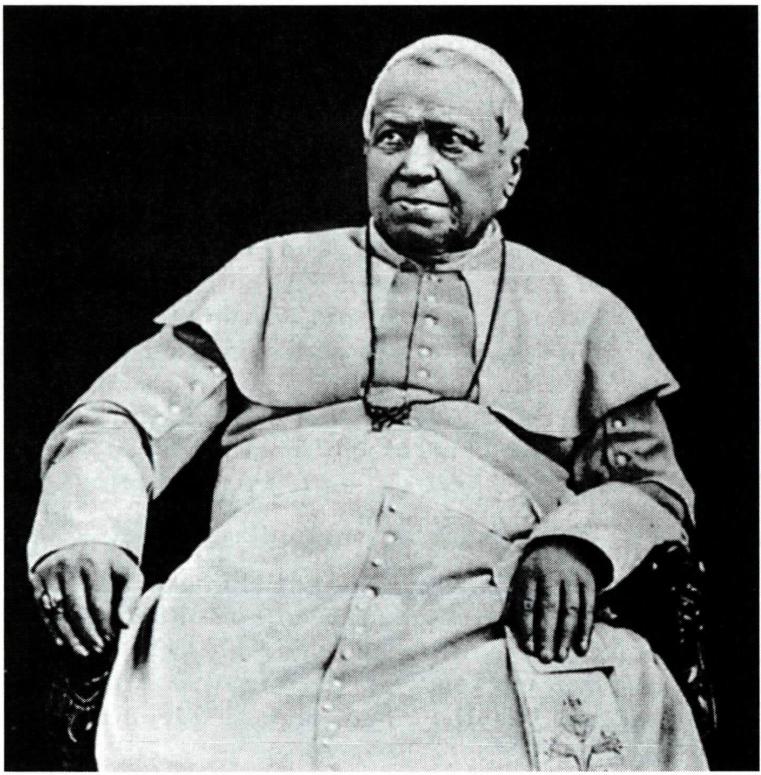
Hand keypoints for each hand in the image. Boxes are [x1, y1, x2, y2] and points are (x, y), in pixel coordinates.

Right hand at [29, 542, 143, 657]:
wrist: (83, 541)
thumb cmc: (111, 564)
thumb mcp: (128, 572)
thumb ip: (131, 596)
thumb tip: (125, 624)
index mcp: (96, 562)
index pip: (99, 602)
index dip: (105, 625)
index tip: (112, 640)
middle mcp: (71, 565)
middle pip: (77, 609)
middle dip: (89, 634)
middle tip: (98, 649)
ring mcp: (52, 572)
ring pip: (59, 613)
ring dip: (71, 637)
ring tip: (84, 652)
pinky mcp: (38, 578)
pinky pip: (44, 610)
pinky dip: (54, 629)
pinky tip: (64, 643)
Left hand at [509, 538, 599, 662]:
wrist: (564, 544)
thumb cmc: (537, 569)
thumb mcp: (523, 576)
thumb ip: (517, 599)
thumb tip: (507, 626)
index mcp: (530, 573)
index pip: (527, 602)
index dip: (527, 626)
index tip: (528, 648)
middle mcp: (551, 574)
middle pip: (549, 607)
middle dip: (547, 634)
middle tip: (545, 658)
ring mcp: (572, 578)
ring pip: (570, 609)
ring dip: (566, 635)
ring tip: (561, 656)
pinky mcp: (588, 583)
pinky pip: (588, 609)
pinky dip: (586, 630)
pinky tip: (582, 647)